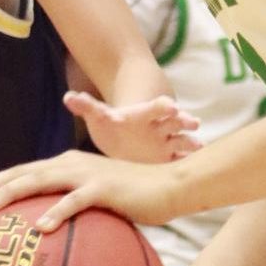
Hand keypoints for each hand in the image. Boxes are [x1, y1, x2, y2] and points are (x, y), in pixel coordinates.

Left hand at [0, 150, 181, 232]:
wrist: (170, 187)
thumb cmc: (134, 200)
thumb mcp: (97, 204)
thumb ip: (73, 212)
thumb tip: (50, 239)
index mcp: (65, 167)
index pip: (21, 174)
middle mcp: (70, 165)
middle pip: (21, 173)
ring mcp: (86, 175)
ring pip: (40, 182)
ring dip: (12, 193)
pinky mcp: (105, 188)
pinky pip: (75, 201)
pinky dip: (57, 212)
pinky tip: (41, 228)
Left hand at [63, 90, 198, 163]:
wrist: (123, 139)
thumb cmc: (112, 126)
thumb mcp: (99, 117)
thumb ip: (86, 106)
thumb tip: (67, 96)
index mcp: (143, 115)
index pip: (156, 107)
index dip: (163, 106)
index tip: (171, 106)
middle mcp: (159, 127)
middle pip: (174, 121)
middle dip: (184, 121)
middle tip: (193, 123)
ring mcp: (167, 143)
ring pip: (183, 141)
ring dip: (191, 143)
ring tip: (198, 147)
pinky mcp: (170, 160)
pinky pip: (183, 161)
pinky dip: (190, 164)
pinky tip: (198, 169)